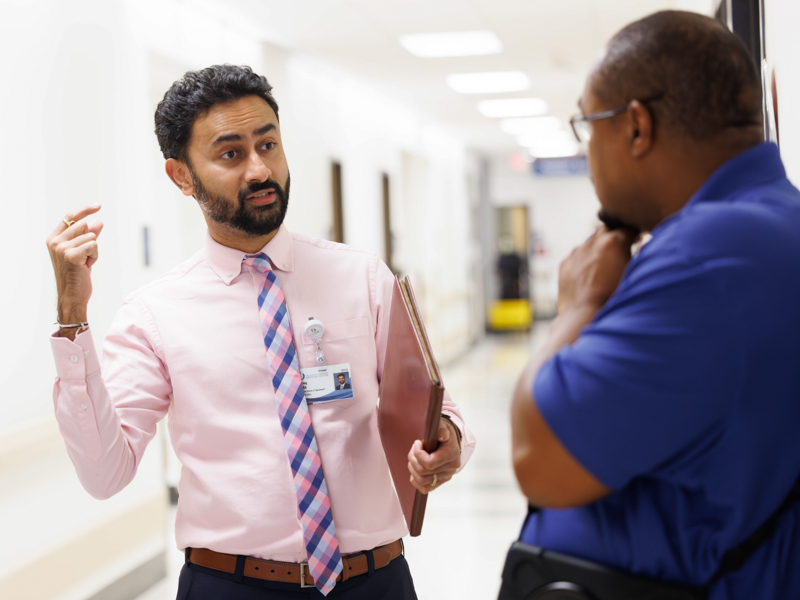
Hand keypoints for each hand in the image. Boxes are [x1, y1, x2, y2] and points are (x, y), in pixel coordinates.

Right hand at [46, 205, 103, 337]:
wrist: (72, 295)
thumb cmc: (77, 275)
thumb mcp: (83, 252)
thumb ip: (89, 236)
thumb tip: (98, 221)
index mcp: (54, 238)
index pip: (70, 217)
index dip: (85, 210)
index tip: (98, 205)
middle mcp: (55, 241)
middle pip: (84, 225)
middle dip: (91, 240)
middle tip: (85, 257)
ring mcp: (61, 248)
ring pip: (91, 236)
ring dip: (94, 250)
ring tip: (85, 263)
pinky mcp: (71, 254)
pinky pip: (93, 245)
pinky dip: (95, 256)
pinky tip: (87, 266)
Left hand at [407, 417, 461, 493]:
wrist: (450, 441)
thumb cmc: (443, 432)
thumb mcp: (443, 426)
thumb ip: (442, 429)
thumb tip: (442, 436)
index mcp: (452, 455)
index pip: (429, 463)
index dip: (418, 454)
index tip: (417, 443)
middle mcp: (451, 468)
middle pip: (423, 472)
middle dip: (413, 459)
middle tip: (414, 449)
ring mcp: (446, 477)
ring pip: (422, 480)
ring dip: (412, 468)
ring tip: (414, 457)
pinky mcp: (440, 482)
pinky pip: (425, 489)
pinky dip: (416, 480)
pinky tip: (415, 469)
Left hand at [556, 226, 637, 315]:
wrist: (584, 316)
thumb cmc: (615, 298)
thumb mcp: (634, 274)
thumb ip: (640, 254)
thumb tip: (644, 244)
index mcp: (614, 242)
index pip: (628, 227)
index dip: (634, 232)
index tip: (637, 238)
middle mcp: (593, 242)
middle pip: (607, 230)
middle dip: (615, 237)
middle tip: (622, 248)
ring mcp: (576, 252)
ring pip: (590, 244)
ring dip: (598, 250)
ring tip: (604, 267)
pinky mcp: (565, 264)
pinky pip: (577, 257)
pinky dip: (584, 262)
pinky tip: (589, 277)